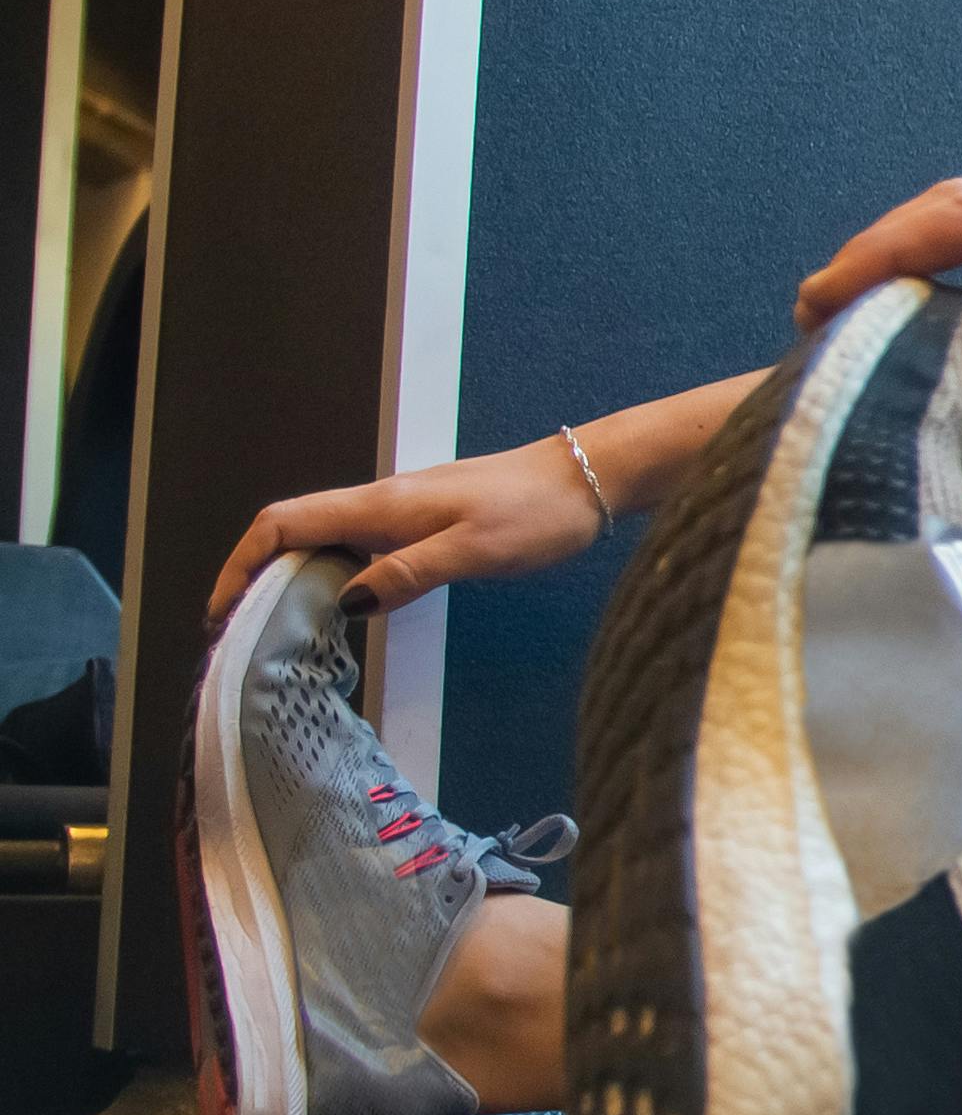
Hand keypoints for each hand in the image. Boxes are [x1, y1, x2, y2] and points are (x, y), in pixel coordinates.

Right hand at [212, 438, 606, 622]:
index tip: (221, 609)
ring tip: (278, 633)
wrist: (587, 478)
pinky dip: (336, 578)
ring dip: (294, 581)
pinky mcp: (424, 524)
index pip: (283, 524)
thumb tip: (346, 604)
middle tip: (242, 635)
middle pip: (294, 534)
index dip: (242, 563)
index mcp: (380, 505)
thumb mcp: (474, 550)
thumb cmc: (538, 512)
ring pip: (326, 543)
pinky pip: (360, 549)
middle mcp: (380, 504)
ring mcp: (401, 513)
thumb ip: (407, 574)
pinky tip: (343, 611)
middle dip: (257, 579)